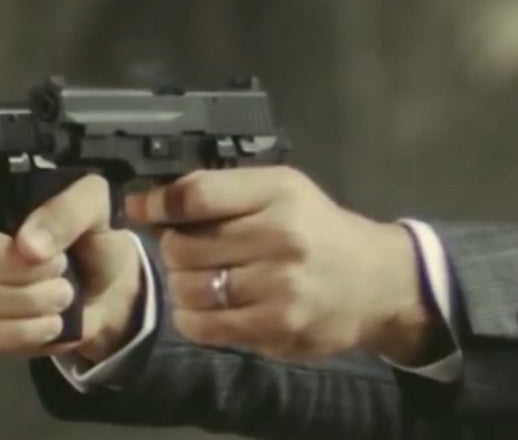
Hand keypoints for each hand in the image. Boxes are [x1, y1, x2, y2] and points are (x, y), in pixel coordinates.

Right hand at [0, 174, 143, 362]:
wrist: (111, 291)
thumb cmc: (96, 240)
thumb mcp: (98, 208)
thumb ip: (68, 212)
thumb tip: (28, 245)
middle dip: (23, 272)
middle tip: (61, 269)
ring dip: (30, 303)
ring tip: (64, 295)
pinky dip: (24, 333)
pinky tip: (52, 324)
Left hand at [127, 166, 436, 362]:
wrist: (376, 282)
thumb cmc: (318, 230)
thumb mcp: (282, 191)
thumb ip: (220, 192)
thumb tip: (145, 205)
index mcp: (280, 191)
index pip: (197, 195)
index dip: (158, 204)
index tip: (141, 210)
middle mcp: (281, 234)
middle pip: (185, 244)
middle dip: (174, 248)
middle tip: (189, 250)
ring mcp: (280, 285)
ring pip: (190, 287)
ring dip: (183, 285)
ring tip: (201, 280)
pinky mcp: (278, 326)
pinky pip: (205, 326)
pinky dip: (192, 318)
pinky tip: (207, 308)